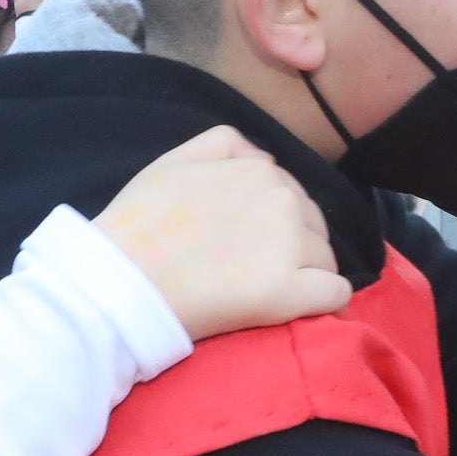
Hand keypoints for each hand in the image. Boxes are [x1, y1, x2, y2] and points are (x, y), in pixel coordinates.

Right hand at [94, 126, 351, 339]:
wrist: (120, 280)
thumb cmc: (139, 224)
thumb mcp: (175, 161)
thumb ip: (224, 146)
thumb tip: (264, 158)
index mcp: (258, 170)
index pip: (289, 195)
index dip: (271, 221)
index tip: (244, 244)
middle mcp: (283, 200)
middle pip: (313, 226)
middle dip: (294, 245)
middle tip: (252, 271)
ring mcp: (290, 246)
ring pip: (325, 259)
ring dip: (306, 274)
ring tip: (265, 293)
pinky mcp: (290, 292)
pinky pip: (336, 294)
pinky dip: (325, 302)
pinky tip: (299, 309)